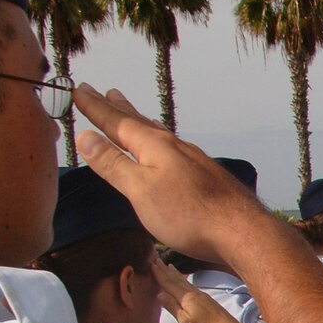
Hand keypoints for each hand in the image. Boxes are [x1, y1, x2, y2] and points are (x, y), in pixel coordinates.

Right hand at [71, 86, 270, 262]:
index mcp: (154, 146)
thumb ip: (113, 164)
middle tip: (103, 91)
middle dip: (117, 108)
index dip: (95, 108)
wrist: (243, 232)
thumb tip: (85, 136)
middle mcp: (175, 147)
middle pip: (139, 123)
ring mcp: (193, 161)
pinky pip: (174, 150)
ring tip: (129, 111)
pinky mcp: (206, 178)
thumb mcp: (140, 190)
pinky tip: (166, 150)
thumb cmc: (189, 214)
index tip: (79, 90)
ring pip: (158, 134)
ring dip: (139, 122)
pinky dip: (159, 141)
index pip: (116, 122)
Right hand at [152, 256, 235, 322]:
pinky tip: (184, 281)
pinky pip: (190, 285)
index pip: (168, 283)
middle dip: (165, 270)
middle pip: (176, 279)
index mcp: (186, 297)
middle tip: (156, 260)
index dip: (159, 274)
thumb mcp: (184, 321)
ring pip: (184, 281)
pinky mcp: (207, 299)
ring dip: (175, 273)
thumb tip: (159, 294)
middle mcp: (193, 293)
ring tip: (169, 266)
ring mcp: (201, 295)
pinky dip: (183, 280)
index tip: (150, 264)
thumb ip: (172, 306)